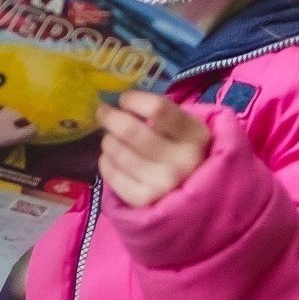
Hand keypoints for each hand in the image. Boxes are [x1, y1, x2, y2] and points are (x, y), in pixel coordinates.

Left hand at [95, 90, 210, 207]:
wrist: (194, 193)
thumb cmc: (181, 150)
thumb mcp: (184, 128)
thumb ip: (159, 113)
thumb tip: (118, 102)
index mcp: (195, 135)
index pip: (157, 108)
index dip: (134, 100)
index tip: (124, 99)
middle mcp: (182, 161)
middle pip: (131, 131)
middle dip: (110, 118)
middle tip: (103, 112)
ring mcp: (163, 183)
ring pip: (119, 153)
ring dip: (108, 141)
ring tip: (110, 138)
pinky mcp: (145, 200)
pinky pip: (113, 175)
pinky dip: (106, 163)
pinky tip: (111, 158)